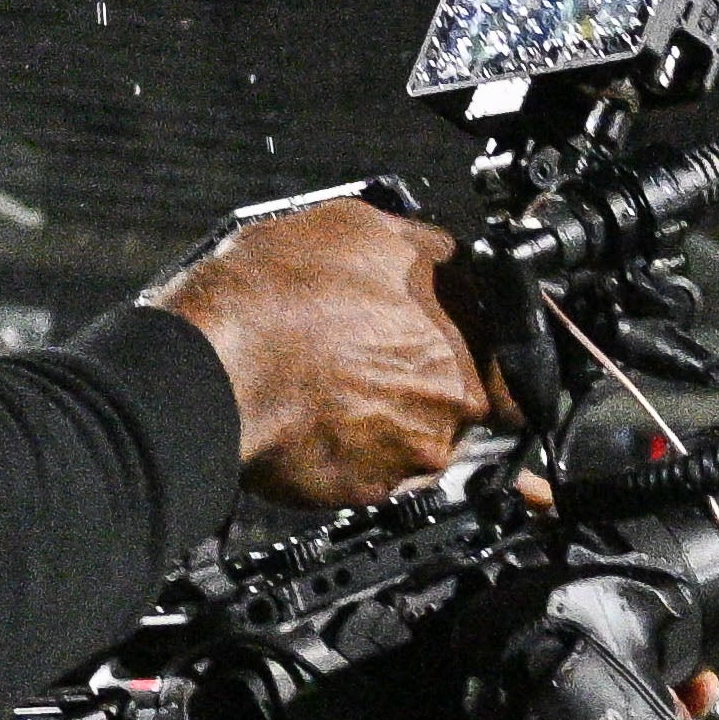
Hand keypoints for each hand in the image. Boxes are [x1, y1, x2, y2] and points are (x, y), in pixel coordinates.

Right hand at [148, 196, 511, 509]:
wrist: (208, 369)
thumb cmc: (271, 298)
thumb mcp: (357, 228)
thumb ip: (422, 248)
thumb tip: (443, 254)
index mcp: (471, 337)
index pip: (511, 350)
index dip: (476, 342)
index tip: (449, 340)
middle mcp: (457, 399)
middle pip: (463, 393)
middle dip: (423, 377)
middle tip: (367, 355)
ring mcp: (418, 451)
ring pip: (419, 433)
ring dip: (386, 413)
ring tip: (329, 382)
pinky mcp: (374, 491)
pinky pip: (377, 470)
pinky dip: (353, 449)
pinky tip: (314, 417)